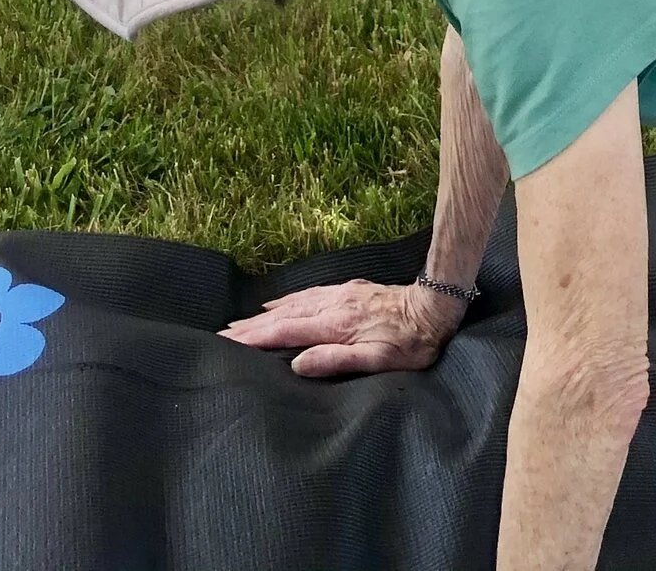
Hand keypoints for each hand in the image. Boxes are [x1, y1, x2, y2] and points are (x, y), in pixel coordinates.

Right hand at [218, 280, 466, 376]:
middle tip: (221, 334)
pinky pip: (308, 294)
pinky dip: (287, 300)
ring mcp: (339, 296)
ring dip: (263, 314)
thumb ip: (337, 361)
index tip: (226, 341)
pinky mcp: (348, 291)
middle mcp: (331, 307)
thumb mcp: (379, 360)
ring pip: (292, 304)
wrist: (435, 306)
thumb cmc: (411, 343)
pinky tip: (277, 303)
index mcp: (334, 326)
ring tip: (240, 322)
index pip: (284, 332)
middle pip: (281, 316)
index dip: (253, 337)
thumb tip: (298, 364)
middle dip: (250, 326)